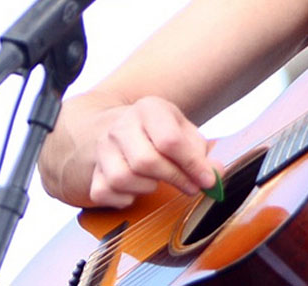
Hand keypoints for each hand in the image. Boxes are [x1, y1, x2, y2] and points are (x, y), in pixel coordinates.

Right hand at [89, 95, 220, 207]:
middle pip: (146, 161)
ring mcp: (103, 149)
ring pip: (123, 178)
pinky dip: (124, 198)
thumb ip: (202, 153)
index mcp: (148, 109)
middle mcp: (121, 126)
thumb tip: (214, 175)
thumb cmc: (160, 132)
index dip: (191, 164)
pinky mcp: (93, 171)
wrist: (121, 127)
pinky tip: (136, 189)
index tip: (207, 179)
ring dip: (148, 187)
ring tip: (158, 180)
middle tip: (190, 186)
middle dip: (174, 178)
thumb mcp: (184, 131)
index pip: (169, 140)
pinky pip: (104, 193)